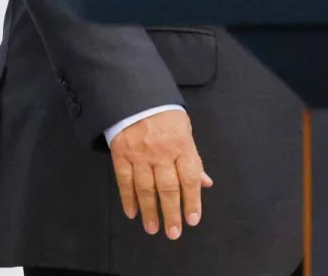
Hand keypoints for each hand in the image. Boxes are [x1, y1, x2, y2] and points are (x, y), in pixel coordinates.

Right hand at [109, 109, 211, 239]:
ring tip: (153, 228)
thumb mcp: (185, 130)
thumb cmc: (164, 113)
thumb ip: (193, 158)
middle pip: (168, 187)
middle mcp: (161, 152)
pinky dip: (128, 198)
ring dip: (150, 211)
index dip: (192, 201)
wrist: (135, 94)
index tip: (193, 219)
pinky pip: (124, 180)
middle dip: (172, 213)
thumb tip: (205, 182)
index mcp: (181, 145)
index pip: (190, 178)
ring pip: (146, 188)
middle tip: (173, 233)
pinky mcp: (121, 153)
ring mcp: (139, 154)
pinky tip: (132, 213)